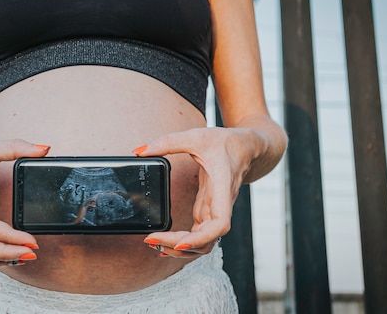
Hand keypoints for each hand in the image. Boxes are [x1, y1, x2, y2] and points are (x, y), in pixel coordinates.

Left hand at [134, 127, 256, 257]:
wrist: (245, 147)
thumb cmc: (226, 143)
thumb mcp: (196, 136)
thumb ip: (167, 142)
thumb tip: (140, 152)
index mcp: (222, 188)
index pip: (219, 224)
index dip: (201, 238)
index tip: (180, 242)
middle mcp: (220, 205)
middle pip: (206, 240)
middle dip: (180, 246)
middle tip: (151, 240)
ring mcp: (214, 210)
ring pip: (203, 242)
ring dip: (181, 249)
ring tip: (155, 244)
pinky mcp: (208, 210)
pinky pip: (198, 234)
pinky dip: (183, 241)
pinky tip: (166, 242)